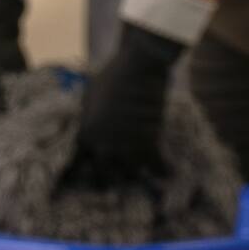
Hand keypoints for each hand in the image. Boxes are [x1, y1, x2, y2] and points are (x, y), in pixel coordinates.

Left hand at [58, 18, 190, 189]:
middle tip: (118, 181)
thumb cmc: (111, 75)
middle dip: (111, 179)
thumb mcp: (90, 95)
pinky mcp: (150, 145)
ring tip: (146, 178)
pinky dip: (164, 170)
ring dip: (138, 175)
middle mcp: (103, 147)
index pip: (80, 164)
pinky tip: (168, 173)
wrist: (138, 69)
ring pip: (132, 175)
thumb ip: (89, 115)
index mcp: (85, 135)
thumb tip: (91, 120)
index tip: (93, 173)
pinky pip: (158, 167)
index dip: (87, 170)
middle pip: (105, 176)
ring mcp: (126, 149)